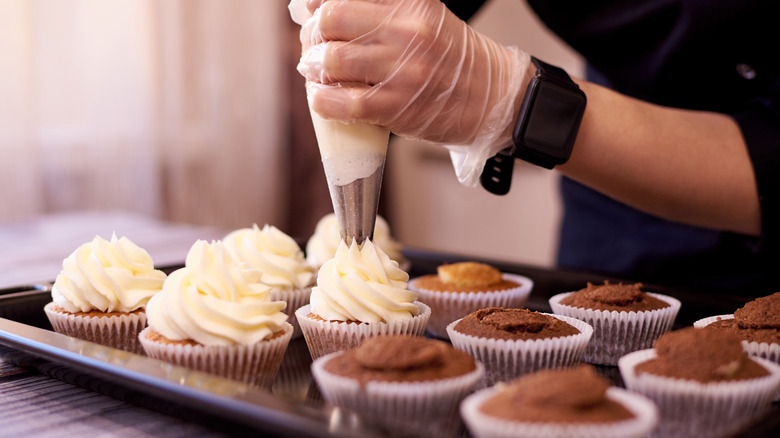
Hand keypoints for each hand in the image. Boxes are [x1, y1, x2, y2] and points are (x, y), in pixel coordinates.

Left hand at [295, 0, 530, 147]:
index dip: (318, 6)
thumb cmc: (452, 61)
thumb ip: (381, 12)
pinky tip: (320, 98)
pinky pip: (345, 102)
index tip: (313, 15)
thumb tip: (321, 10)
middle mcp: (406, 32)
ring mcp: (402, 71)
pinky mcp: (397, 107)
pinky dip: (322, 100)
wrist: (492, 98)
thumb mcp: (425, 17)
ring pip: (333, 61)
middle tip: (313, 47)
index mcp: (410, 5)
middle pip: (331, 21)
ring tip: (317, 73)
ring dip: (313, 68)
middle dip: (312, 35)